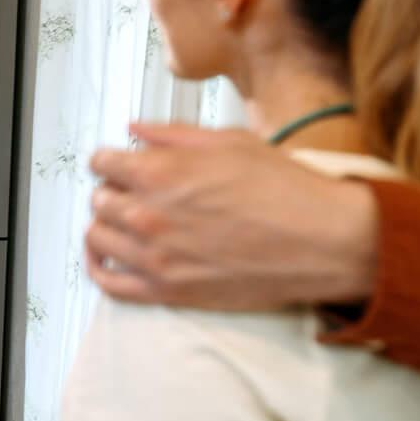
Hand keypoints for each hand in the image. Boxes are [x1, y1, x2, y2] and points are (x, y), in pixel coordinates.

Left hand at [85, 123, 379, 309]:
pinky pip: (109, 283)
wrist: (322, 242)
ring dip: (106, 225)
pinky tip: (106, 257)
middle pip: (99, 200)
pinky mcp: (166, 291)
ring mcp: (154, 257)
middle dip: (113, 190)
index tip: (120, 163)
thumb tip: (134, 129)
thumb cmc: (284, 188)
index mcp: (160, 173)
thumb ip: (172, 134)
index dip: (112, 159)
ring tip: (123, 220)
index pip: (103, 163)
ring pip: (96, 238)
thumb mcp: (230, 142)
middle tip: (132, 191)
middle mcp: (148, 215)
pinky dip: (99, 268)